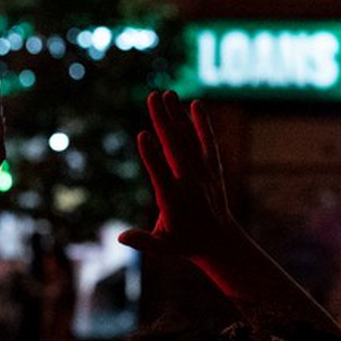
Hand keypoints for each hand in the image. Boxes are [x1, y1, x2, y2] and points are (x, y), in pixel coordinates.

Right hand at [119, 90, 237, 261]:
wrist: (219, 240)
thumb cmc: (183, 243)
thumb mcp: (161, 246)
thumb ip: (143, 241)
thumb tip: (122, 238)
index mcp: (173, 201)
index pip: (161, 174)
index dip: (151, 156)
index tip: (142, 135)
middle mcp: (190, 183)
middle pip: (175, 148)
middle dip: (163, 122)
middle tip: (152, 97)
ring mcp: (204, 174)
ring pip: (190, 140)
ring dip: (178, 116)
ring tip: (167, 94)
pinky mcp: (213, 169)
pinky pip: (208, 143)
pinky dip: (203, 125)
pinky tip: (196, 105)